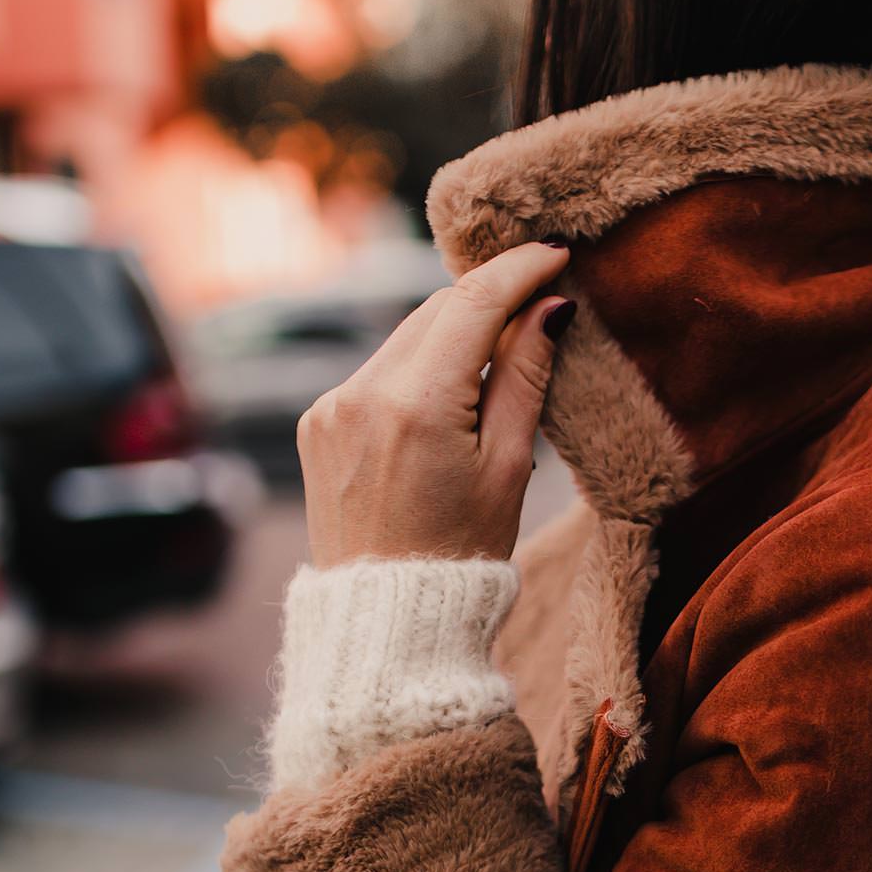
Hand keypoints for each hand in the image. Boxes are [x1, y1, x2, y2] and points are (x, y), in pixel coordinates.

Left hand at [298, 241, 572, 566]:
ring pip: (405, 339)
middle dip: (487, 300)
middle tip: (540, 299)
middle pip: (435, 312)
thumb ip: (525, 378)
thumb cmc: (462, 554)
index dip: (518, 270)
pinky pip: (377, 373)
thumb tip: (548, 308)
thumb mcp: (509, 467)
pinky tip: (446, 402)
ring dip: (452, 337)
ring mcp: (330, 406)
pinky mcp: (316, 422)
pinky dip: (416, 371)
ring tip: (498, 362)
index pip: (473, 303)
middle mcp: (362, 394)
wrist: (386, 620)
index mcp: (417, 405)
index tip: (555, 252)